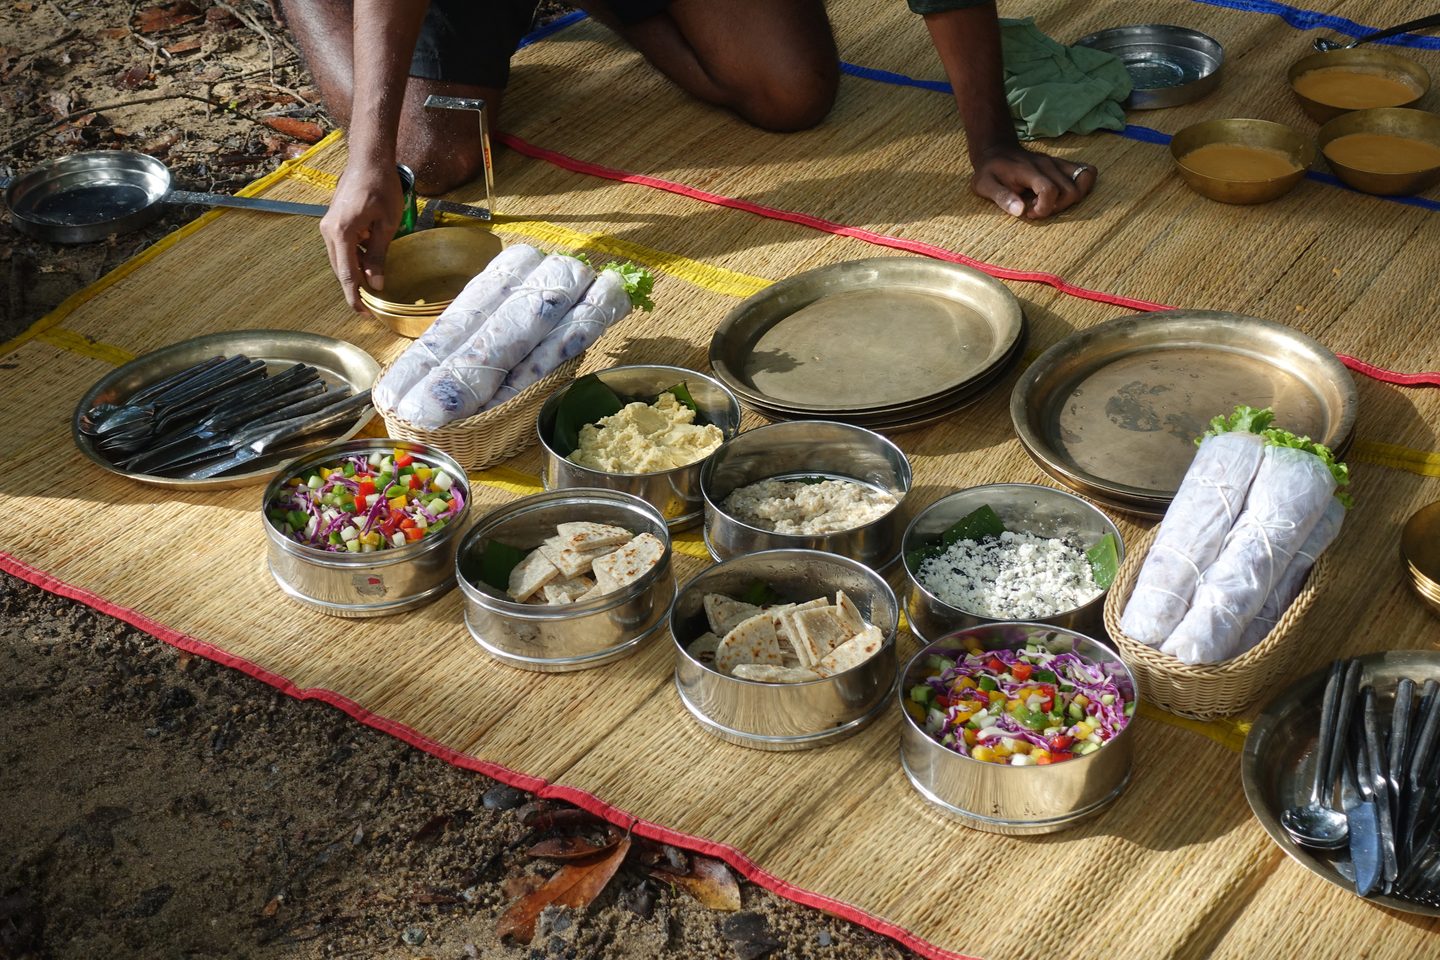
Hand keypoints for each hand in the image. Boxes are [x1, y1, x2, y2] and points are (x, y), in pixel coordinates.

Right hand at [321, 161, 402, 311]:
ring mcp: (328, 226)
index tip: (365, 314)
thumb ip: (378, 256)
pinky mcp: (332, 222)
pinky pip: (342, 248)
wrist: (368, 160)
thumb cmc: (382, 188)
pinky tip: (369, 260)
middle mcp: (328, 232)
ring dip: (355, 272)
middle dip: (354, 288)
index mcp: (342, 233)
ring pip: (340, 260)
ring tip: (374, 282)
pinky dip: (354, 258)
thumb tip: (376, 285)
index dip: (355, 297)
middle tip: (371, 306)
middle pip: (340, 270)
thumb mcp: (387, 225)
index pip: (347, 275)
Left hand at [970, 145, 1095, 219]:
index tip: (1028, 212)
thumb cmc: (990, 171)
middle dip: (1058, 207)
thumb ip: (1001, 197)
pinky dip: (1082, 187)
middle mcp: (1048, 165)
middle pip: (1071, 190)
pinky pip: (1087, 172)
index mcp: (1029, 171)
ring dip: (1070, 199)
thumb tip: (1019, 211)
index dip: (1043, 208)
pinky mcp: (1063, 165)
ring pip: (1084, 181)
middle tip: (1037, 208)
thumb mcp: (984, 185)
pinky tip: (1062, 195)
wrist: (997, 151)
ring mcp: (1058, 164)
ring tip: (1049, 202)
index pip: (1050, 190)